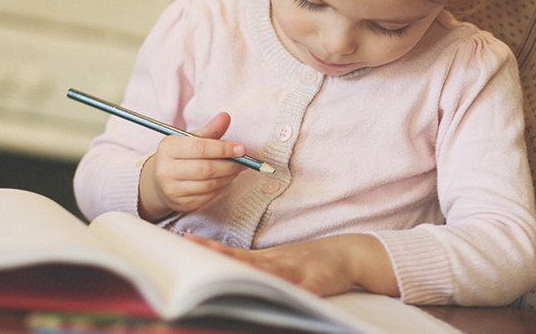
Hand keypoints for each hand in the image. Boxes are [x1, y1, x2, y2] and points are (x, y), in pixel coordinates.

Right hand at [138, 112, 247, 219]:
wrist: (160, 182)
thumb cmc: (180, 156)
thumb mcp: (190, 140)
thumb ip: (210, 130)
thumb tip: (226, 116)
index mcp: (167, 148)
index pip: (200, 148)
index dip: (223, 148)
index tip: (241, 148)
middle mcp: (165, 170)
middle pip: (207, 168)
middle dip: (230, 165)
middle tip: (243, 161)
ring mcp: (172, 190)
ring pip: (210, 184)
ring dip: (228, 177)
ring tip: (236, 169)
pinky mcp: (182, 204)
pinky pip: (209, 196)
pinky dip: (222, 188)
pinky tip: (224, 180)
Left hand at [185, 233, 399, 297]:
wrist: (348, 253)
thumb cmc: (309, 263)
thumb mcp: (280, 263)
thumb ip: (256, 267)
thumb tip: (223, 266)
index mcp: (268, 260)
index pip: (233, 254)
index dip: (211, 248)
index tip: (187, 240)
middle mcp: (279, 263)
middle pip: (247, 262)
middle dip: (223, 258)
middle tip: (199, 249)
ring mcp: (299, 272)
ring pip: (273, 274)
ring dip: (255, 274)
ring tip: (236, 275)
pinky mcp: (320, 282)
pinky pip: (309, 288)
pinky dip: (303, 291)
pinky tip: (298, 294)